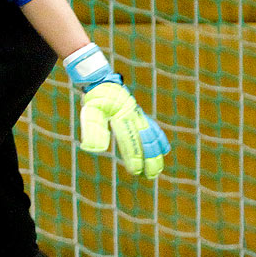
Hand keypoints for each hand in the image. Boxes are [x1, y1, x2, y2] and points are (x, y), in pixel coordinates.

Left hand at [64, 43, 169, 178]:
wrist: (103, 80)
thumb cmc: (95, 97)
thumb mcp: (91, 112)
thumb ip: (93, 129)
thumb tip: (93, 149)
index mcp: (123, 118)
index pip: (130, 141)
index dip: (134, 157)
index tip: (136, 171)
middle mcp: (135, 117)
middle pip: (145, 141)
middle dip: (150, 159)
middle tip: (151, 176)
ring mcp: (139, 116)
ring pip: (152, 136)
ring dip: (156, 153)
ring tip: (158, 169)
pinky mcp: (139, 114)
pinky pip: (153, 128)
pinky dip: (159, 139)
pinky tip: (164, 149)